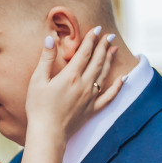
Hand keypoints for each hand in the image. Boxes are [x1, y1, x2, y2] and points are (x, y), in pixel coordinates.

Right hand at [23, 27, 121, 143]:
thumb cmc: (38, 107)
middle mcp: (84, 84)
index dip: (91, 39)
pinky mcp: (92, 109)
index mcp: (71, 75)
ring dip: (110, 60)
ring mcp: (90, 97)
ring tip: (114, 49)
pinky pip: (109, 96)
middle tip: (110, 36)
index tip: (96, 29)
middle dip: (104, 46)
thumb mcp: (37, 80)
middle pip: (97, 61)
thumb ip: (45, 59)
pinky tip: (123, 78)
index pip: (84, 52)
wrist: (48, 133)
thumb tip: (49, 39)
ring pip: (104, 75)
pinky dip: (118, 86)